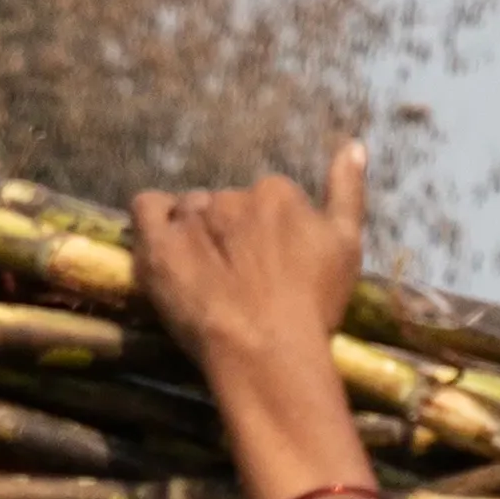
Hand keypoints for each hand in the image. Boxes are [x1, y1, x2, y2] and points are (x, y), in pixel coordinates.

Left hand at [128, 142, 371, 409]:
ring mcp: (194, 219)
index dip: (265, 237)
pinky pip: (145, 209)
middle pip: (224, 206)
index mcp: (277, 192)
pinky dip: (152, 219)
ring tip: (203, 277)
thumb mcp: (346, 246)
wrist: (269, 353)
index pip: (264, 201)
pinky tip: (164, 247)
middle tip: (236, 282)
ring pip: (188, 211)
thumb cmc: (314, 307)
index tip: (268, 271)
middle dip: (228, 236)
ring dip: (192, 234)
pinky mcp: (160, 246)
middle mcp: (233, 196)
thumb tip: (354, 145)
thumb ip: (347, 191)